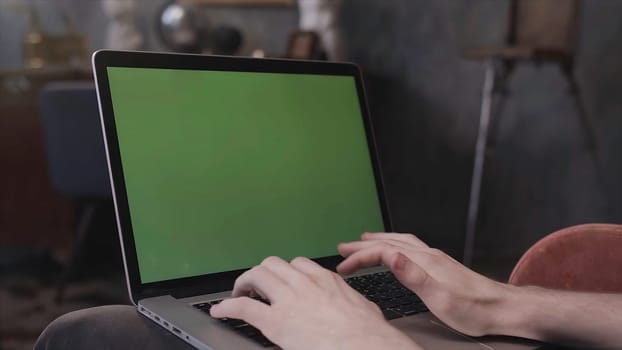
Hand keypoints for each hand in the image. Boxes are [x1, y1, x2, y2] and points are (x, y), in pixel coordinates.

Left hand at [210, 256, 420, 349]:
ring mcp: (289, 300)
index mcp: (326, 281)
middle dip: (262, 273)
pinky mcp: (275, 321)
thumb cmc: (369, 334)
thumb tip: (351, 309)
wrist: (366, 346)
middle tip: (256, 286)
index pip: (299, 264)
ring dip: (244, 283)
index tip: (281, 280)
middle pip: (273, 264)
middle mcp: (305, 283)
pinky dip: (227, 307)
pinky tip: (221, 311)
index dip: (285, 272)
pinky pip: (244, 307)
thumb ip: (347, 302)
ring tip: (239, 294)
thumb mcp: (361, 308)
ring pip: (257, 275)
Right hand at [337, 233, 511, 336]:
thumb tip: (391, 257)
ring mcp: (435, 258)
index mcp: (423, 261)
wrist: (501, 307)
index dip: (360, 257)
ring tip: (364, 240)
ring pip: (400, 242)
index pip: (383, 251)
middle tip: (343, 247)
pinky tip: (396, 253)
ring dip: (379, 240)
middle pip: (389, 242)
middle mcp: (428, 255)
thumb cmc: (472, 308)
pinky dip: (394, 245)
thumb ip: (413, 276)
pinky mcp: (440, 265)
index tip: (343, 266)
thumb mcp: (439, 297)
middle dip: (363, 244)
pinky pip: (409, 248)